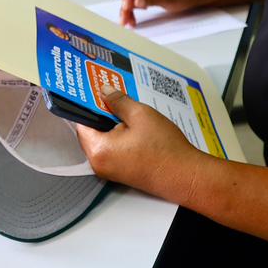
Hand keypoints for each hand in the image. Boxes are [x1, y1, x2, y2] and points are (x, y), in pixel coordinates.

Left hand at [74, 89, 202, 200]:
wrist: (186, 177)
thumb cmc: (165, 150)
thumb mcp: (141, 115)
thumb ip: (118, 102)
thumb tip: (105, 92)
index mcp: (98, 150)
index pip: (81, 122)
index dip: (87, 104)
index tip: (91, 91)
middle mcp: (99, 163)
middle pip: (91, 131)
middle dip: (101, 113)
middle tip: (111, 96)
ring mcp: (110, 170)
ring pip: (103, 140)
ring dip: (112, 124)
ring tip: (125, 109)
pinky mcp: (122, 173)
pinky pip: (113, 150)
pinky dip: (119, 136)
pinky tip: (132, 125)